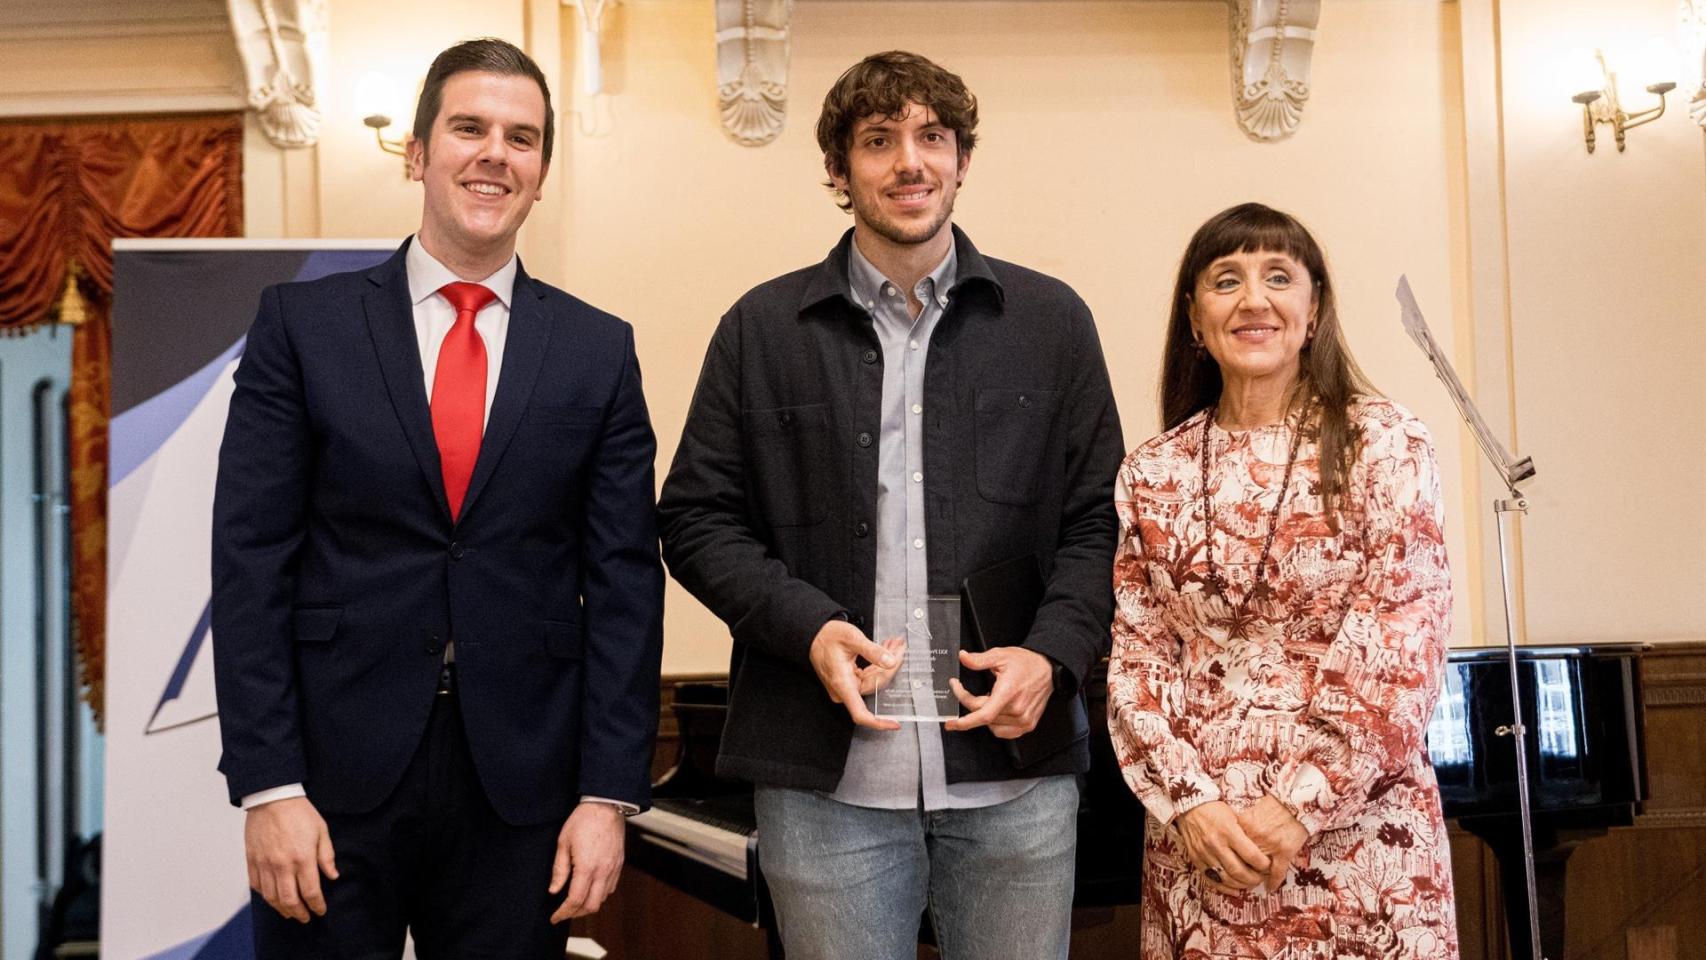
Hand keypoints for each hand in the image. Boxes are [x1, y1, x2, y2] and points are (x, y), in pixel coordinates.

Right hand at [245, 796, 337, 922]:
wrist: (272, 798)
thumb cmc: (299, 813)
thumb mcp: (321, 831)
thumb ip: (326, 856)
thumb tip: (333, 876)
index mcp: (302, 858)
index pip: (311, 892)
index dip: (317, 905)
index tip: (320, 911)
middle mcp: (282, 865)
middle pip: (289, 900)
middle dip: (299, 913)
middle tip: (305, 918)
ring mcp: (265, 864)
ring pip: (271, 897)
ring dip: (281, 909)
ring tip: (290, 912)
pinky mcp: (252, 861)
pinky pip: (257, 886)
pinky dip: (265, 896)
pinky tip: (273, 898)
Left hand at [548, 802, 625, 921]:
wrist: (607, 805)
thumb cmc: (583, 820)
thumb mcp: (563, 843)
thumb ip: (559, 869)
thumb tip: (554, 890)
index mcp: (587, 867)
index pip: (575, 900)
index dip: (564, 912)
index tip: (555, 917)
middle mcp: (603, 871)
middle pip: (591, 906)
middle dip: (576, 914)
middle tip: (564, 913)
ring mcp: (613, 868)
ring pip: (602, 898)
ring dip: (588, 904)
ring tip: (576, 902)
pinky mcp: (619, 863)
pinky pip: (611, 887)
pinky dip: (600, 894)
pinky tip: (590, 889)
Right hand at [808, 619, 901, 730]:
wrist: (813, 635)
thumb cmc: (827, 637)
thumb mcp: (851, 638)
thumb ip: (872, 651)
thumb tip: (890, 662)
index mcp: (842, 684)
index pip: (861, 714)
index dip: (879, 722)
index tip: (894, 724)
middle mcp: (843, 689)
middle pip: (874, 686)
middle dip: (890, 669)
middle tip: (899, 649)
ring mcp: (846, 686)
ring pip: (873, 680)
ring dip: (885, 664)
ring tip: (894, 646)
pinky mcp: (848, 681)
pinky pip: (868, 676)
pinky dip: (877, 665)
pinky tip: (885, 652)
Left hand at [943, 647, 1054, 737]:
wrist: (1048, 669)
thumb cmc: (1026, 663)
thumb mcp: (1001, 655)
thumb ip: (979, 660)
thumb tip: (963, 657)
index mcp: (1009, 692)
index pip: (982, 715)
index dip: (964, 719)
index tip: (951, 720)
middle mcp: (1017, 709)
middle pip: (983, 717)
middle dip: (970, 704)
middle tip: (961, 691)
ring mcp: (1024, 720)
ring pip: (991, 726)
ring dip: (983, 715)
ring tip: (988, 698)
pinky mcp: (1028, 725)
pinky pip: (1003, 732)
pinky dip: (995, 724)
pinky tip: (996, 710)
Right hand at [1174, 800, 1269, 894]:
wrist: (1189, 807)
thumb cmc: (1215, 810)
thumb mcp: (1234, 816)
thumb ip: (1246, 834)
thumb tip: (1263, 852)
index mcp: (1228, 831)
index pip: (1251, 855)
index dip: (1263, 864)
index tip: (1268, 866)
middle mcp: (1216, 843)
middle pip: (1239, 870)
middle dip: (1254, 879)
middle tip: (1261, 878)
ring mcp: (1204, 853)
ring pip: (1226, 878)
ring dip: (1241, 885)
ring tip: (1250, 883)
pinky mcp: (1196, 859)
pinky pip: (1211, 879)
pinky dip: (1224, 888)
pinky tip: (1235, 890)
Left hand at [1236, 795, 1308, 893]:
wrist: (1295, 802)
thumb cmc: (1273, 807)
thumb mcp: (1251, 813)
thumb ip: (1241, 828)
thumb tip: (1231, 843)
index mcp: (1243, 826)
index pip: (1232, 849)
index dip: (1232, 860)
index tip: (1232, 866)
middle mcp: (1254, 836)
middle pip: (1243, 861)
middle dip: (1243, 872)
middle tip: (1243, 879)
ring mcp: (1270, 845)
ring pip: (1259, 869)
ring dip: (1257, 877)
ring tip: (1256, 882)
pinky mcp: (1285, 851)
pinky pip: (1277, 873)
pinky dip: (1274, 882)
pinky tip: (1270, 888)